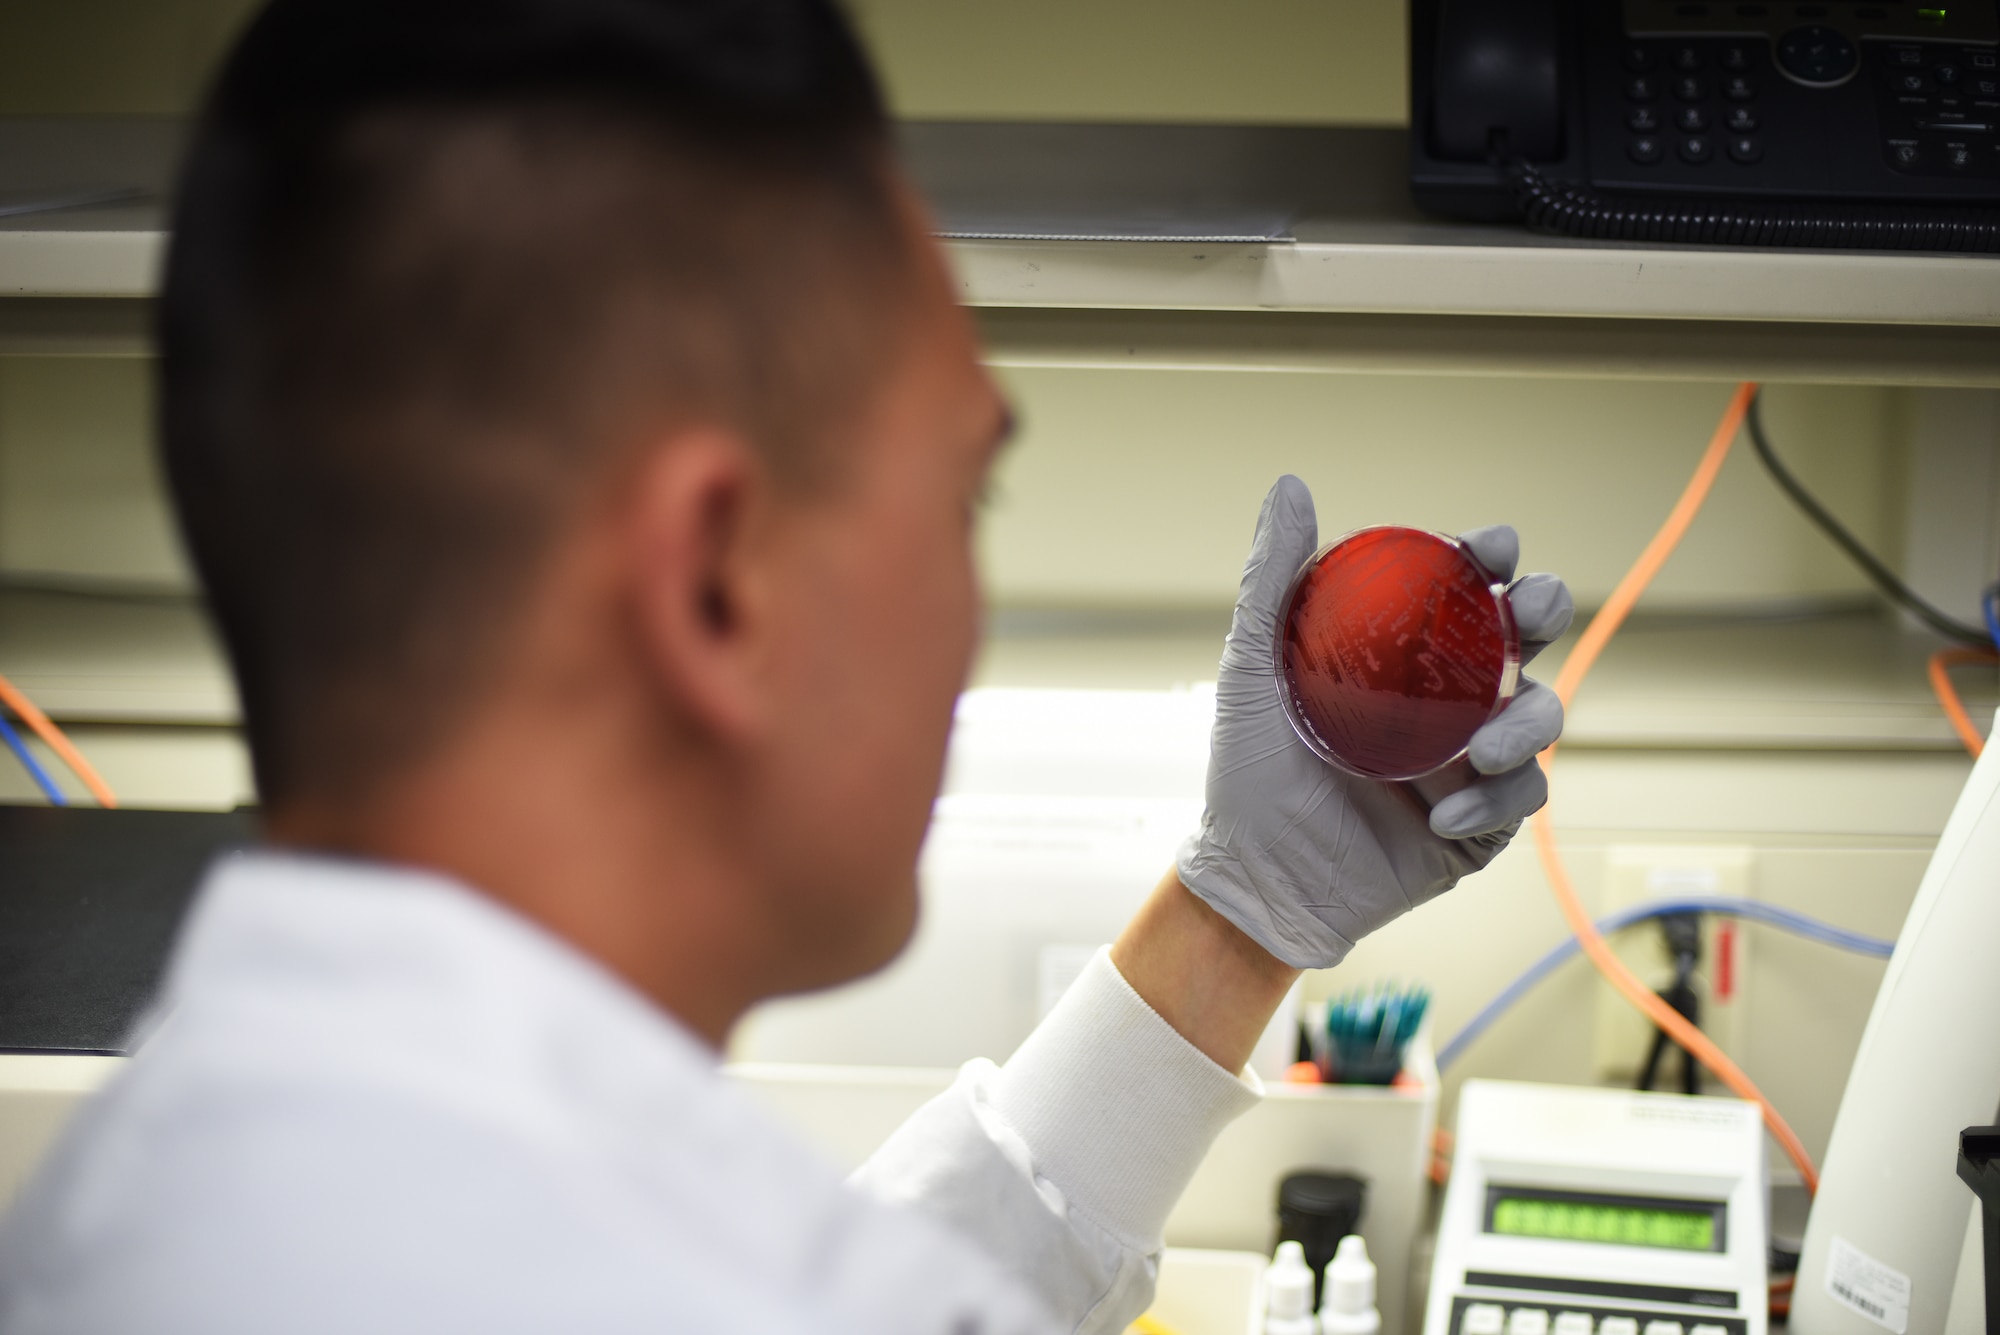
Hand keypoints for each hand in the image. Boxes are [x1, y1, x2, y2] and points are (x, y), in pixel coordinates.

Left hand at [1175, 476, 1573, 969]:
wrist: (1255, 874)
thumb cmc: (1250, 770)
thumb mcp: (1253, 668)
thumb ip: (1274, 580)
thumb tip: (1291, 487)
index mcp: (1405, 654)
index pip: (1464, 590)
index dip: (1493, 558)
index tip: (1493, 547)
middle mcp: (1447, 698)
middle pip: (1527, 638)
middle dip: (1547, 610)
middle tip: (1531, 613)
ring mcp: (1469, 759)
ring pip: (1541, 717)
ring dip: (1529, 724)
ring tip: (1481, 751)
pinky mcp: (1480, 822)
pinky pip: (1520, 800)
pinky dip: (1494, 803)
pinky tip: (1442, 814)